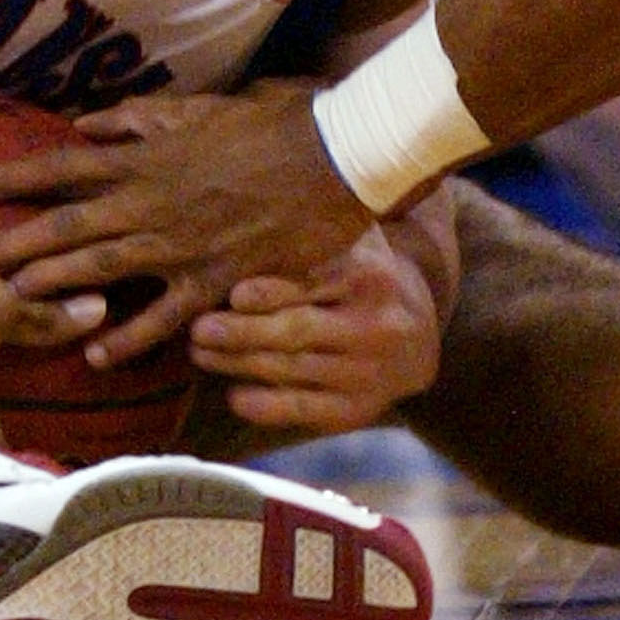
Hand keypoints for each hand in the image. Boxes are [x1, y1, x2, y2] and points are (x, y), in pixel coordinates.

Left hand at [0, 82, 379, 368]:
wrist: (333, 157)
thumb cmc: (270, 127)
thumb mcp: (201, 112)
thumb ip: (141, 121)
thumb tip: (87, 124)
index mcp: (145, 159)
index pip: (59, 167)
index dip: (5, 178)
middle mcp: (150, 203)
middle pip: (64, 225)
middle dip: (8, 244)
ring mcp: (180, 245)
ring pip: (99, 268)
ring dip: (48, 285)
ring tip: (5, 301)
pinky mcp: (213, 279)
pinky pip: (162, 316)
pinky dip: (128, 337)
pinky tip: (95, 355)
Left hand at [188, 225, 440, 434]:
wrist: (420, 335)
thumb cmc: (365, 277)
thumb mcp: (356, 244)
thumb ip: (316, 231)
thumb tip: (251, 210)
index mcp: (371, 277)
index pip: (316, 284)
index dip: (272, 291)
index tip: (234, 294)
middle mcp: (376, 326)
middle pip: (298, 331)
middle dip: (242, 331)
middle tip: (199, 328)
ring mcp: (369, 372)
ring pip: (293, 370)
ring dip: (239, 363)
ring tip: (200, 352)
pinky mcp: (358, 409)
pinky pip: (305, 409)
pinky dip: (267, 405)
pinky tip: (235, 396)